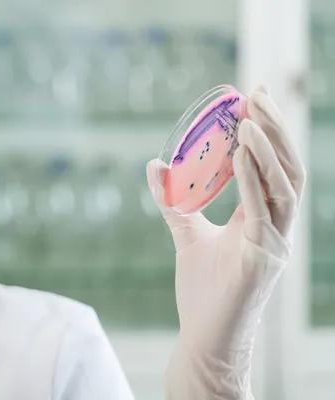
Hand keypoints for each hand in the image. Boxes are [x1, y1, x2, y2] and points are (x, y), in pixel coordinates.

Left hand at [146, 85, 305, 398]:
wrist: (204, 336)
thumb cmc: (203, 289)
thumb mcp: (186, 234)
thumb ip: (173, 201)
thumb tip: (155, 164)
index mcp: (261, 219)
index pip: (272, 167)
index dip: (267, 132)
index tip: (252, 99)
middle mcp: (275, 226)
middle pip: (286, 168)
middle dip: (274, 130)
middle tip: (256, 96)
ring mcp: (275, 242)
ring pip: (284, 185)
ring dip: (269, 149)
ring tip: (250, 119)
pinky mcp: (265, 257)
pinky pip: (263, 210)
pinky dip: (255, 179)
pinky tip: (243, 152)